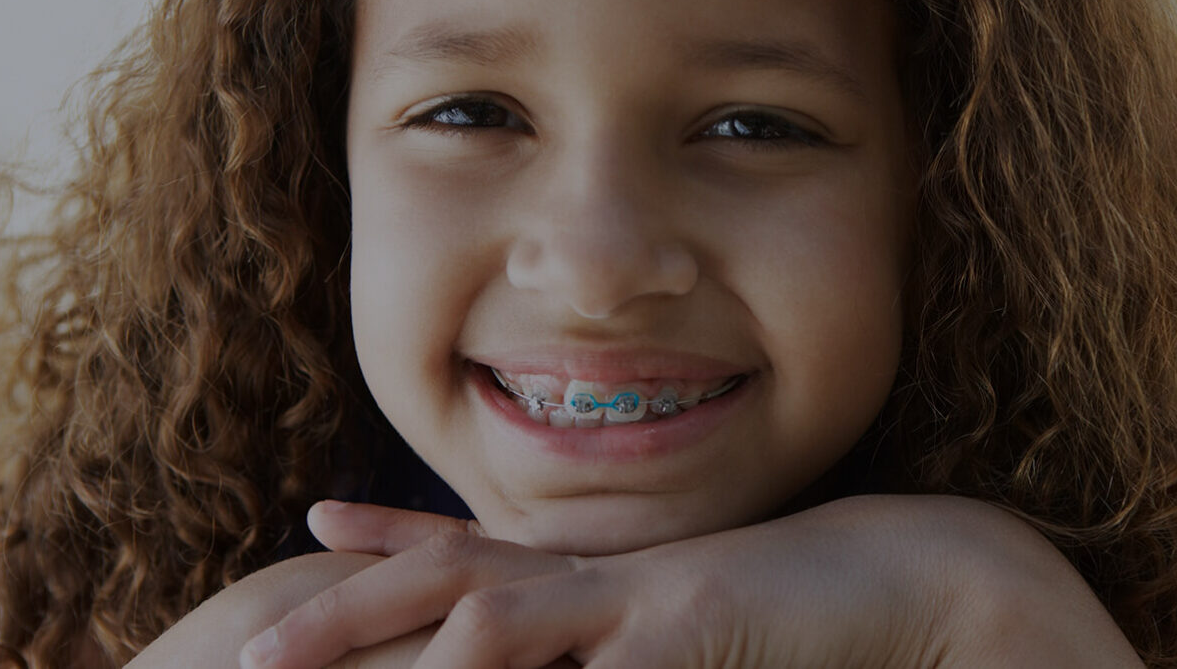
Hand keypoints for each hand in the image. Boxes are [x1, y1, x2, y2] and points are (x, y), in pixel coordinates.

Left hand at [239, 495, 1141, 668]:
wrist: (921, 575)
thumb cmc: (830, 609)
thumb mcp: (721, 620)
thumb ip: (668, 627)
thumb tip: (641, 635)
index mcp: (618, 574)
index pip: (489, 551)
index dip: (398, 542)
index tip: (323, 521)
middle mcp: (610, 575)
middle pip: (455, 578)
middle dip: (350, 604)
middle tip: (256, 638)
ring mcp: (637, 598)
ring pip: (485, 618)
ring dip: (381, 637)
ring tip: (284, 652)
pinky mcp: (679, 628)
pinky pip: (570, 657)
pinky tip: (441, 668)